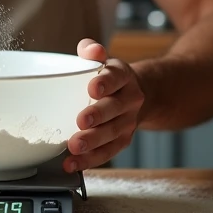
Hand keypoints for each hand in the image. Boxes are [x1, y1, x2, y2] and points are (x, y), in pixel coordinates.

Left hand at [64, 39, 143, 171]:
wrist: (139, 95)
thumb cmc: (111, 77)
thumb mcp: (104, 60)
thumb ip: (92, 51)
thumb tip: (90, 49)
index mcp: (123, 76)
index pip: (116, 76)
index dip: (106, 82)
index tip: (93, 87)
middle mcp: (130, 100)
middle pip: (115, 108)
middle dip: (98, 115)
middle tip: (81, 120)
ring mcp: (128, 122)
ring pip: (112, 133)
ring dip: (93, 141)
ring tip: (74, 146)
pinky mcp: (122, 140)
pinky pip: (108, 152)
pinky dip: (90, 159)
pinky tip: (73, 163)